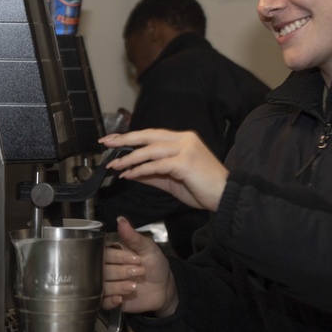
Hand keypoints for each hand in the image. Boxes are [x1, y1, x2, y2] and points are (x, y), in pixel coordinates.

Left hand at [99, 129, 228, 211]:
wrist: (225, 197)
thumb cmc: (202, 189)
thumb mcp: (171, 180)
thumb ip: (151, 174)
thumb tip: (129, 171)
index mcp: (183, 139)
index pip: (151, 135)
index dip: (131, 137)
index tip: (113, 141)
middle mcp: (184, 139)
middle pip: (148, 135)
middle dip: (125, 139)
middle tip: (106, 143)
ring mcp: (186, 149)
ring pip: (150, 150)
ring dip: (129, 158)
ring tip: (114, 166)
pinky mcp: (185, 162)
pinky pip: (157, 165)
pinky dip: (141, 170)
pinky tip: (130, 175)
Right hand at [102, 217, 177, 316]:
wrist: (164, 287)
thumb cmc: (155, 265)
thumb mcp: (148, 248)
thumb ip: (133, 237)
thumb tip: (121, 220)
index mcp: (113, 253)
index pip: (104, 253)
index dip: (118, 257)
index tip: (136, 259)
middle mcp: (107, 268)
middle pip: (101, 270)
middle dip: (120, 272)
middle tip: (138, 272)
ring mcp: (108, 284)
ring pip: (101, 286)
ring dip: (117, 286)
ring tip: (133, 286)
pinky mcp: (110, 299)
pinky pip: (102, 302)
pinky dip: (110, 301)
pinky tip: (120, 298)